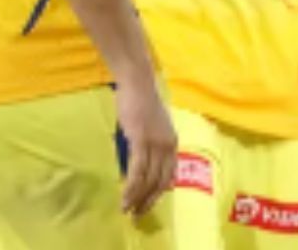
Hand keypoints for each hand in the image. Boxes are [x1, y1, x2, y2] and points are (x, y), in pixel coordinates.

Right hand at [114, 72, 176, 215]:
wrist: (137, 83)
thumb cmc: (141, 102)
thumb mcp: (152, 127)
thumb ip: (150, 145)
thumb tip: (140, 164)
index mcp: (172, 142)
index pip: (169, 174)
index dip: (159, 192)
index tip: (148, 204)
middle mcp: (168, 144)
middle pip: (160, 180)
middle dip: (148, 200)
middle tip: (136, 214)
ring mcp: (156, 143)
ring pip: (148, 178)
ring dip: (137, 197)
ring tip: (127, 210)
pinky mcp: (141, 140)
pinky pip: (137, 170)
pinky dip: (131, 187)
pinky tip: (125, 197)